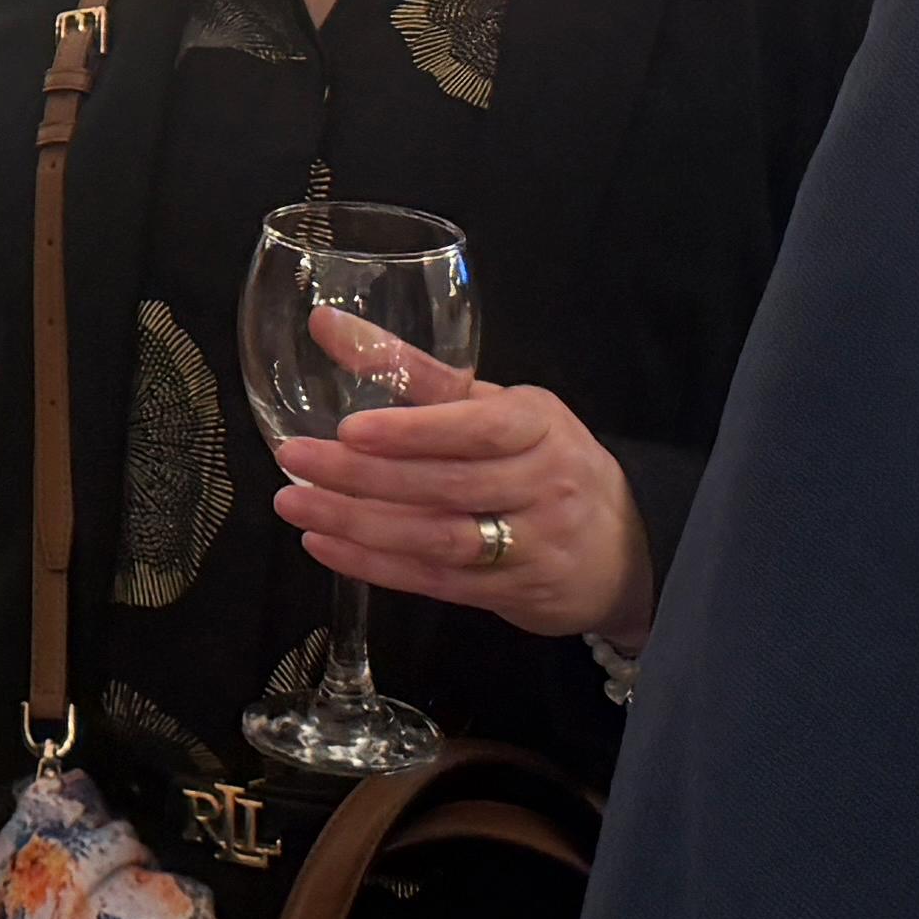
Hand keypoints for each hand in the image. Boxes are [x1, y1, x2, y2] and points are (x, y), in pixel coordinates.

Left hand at [274, 317, 655, 642]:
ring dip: (359, 524)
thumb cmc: (543, 460)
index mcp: (538, 424)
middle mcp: (542, 483)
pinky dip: (375, 565)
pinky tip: (325, 545)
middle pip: (445, 484)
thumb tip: (326, 325)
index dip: (413, 431)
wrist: (622, 548)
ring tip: (296, 504)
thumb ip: (418, 373)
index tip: (350, 428)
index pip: (476, 426)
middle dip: (363, 475)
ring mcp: (532, 544)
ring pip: (436, 537)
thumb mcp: (500, 407)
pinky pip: (435, 580)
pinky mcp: (514, 593)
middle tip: (296, 459)